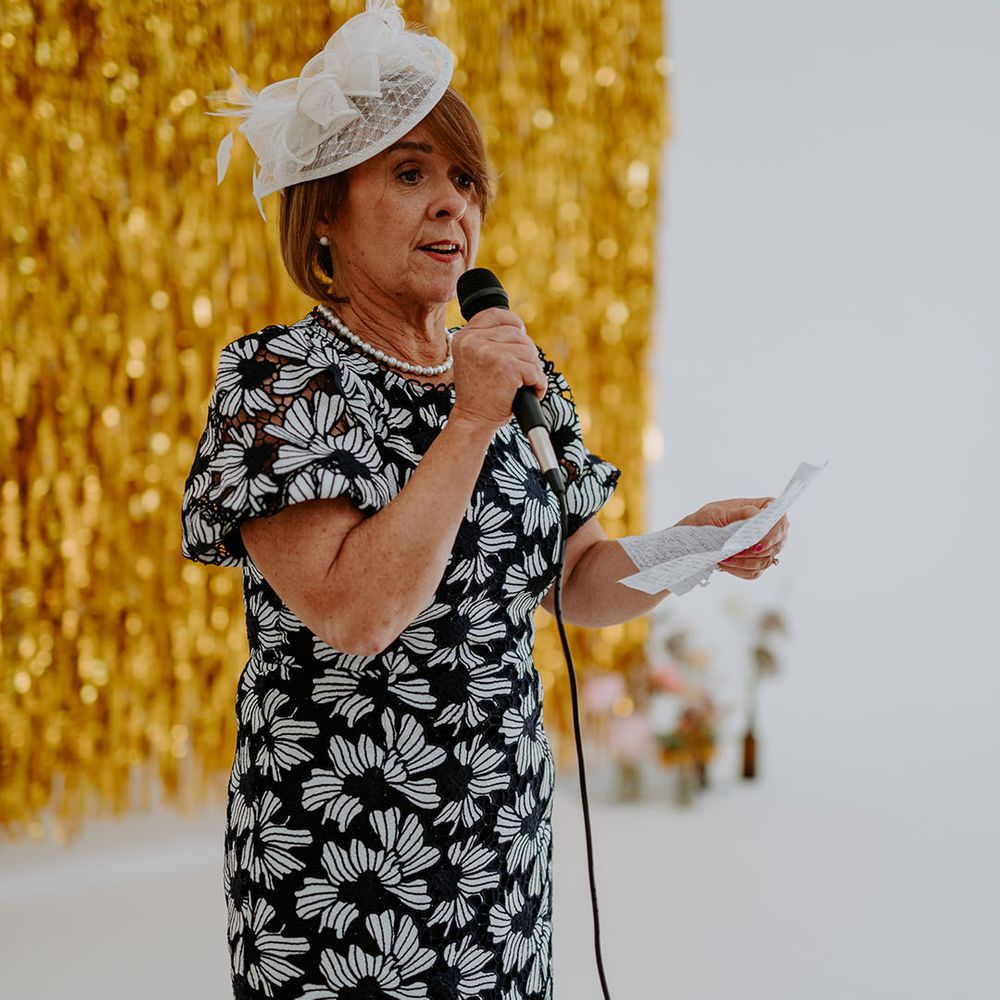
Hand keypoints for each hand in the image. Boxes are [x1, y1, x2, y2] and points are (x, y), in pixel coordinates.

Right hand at [449, 307, 546, 430]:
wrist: (473, 420)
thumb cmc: (479, 395)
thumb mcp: (475, 361)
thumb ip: (488, 341)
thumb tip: (520, 327)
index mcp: (464, 337)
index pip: (495, 314)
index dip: (513, 323)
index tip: (521, 335)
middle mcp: (473, 341)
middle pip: (518, 334)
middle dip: (526, 355)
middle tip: (521, 375)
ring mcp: (489, 352)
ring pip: (529, 351)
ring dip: (534, 371)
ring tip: (524, 386)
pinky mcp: (507, 366)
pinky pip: (535, 370)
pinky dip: (539, 384)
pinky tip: (532, 393)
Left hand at [675, 497, 788, 578]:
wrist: (691, 540)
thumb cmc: (704, 520)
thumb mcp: (717, 513)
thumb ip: (739, 513)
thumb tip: (757, 513)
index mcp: (761, 509)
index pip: (779, 518)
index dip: (774, 532)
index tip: (757, 543)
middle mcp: (767, 528)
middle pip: (777, 543)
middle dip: (756, 551)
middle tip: (735, 552)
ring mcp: (763, 548)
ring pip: (766, 560)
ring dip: (744, 562)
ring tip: (725, 557)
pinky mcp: (754, 564)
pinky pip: (755, 572)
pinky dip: (740, 570)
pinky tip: (725, 563)